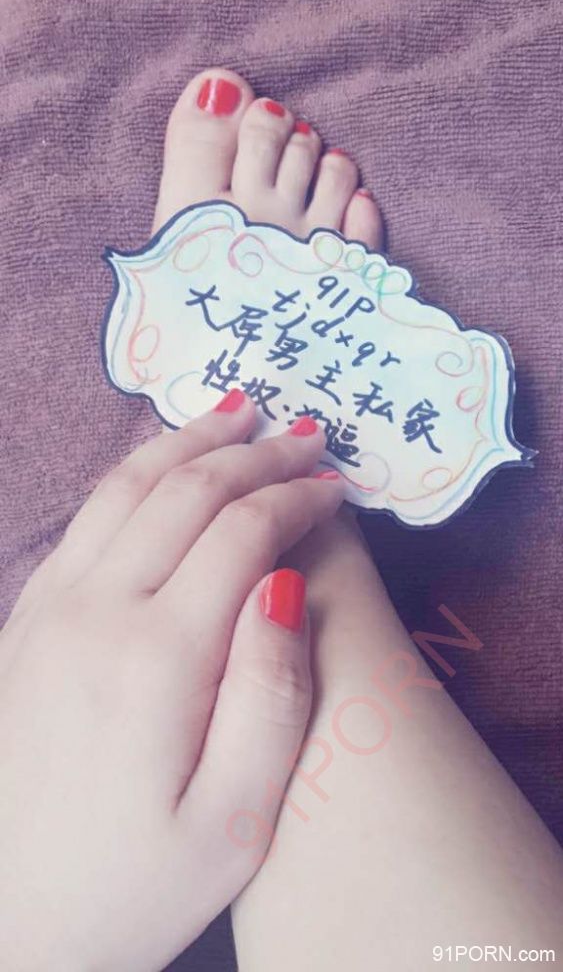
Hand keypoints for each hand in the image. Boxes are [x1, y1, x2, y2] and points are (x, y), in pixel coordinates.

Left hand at [0, 392, 343, 971]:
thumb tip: (288, 584)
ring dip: (187, 445)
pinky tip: (161, 468)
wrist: (14, 923)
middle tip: (303, 436)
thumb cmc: (136, 884)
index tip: (337, 487)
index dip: (296, 498)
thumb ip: (272, 695)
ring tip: (235, 416)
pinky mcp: (27, 622)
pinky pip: (86, 519)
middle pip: (183, 493)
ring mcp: (49, 610)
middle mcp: (94, 613)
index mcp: (157, 658)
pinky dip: (134, 475)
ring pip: (125, 489)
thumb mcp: (235, 821)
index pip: (241, 534)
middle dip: (253, 455)